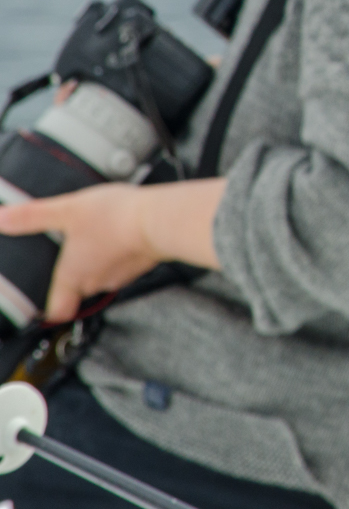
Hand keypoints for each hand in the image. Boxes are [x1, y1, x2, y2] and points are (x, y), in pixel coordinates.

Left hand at [0, 184, 156, 321]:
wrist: (160, 220)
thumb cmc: (115, 218)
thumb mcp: (67, 210)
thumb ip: (32, 216)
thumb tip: (0, 219)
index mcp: (73, 276)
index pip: (58, 310)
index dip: (50, 310)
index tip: (45, 306)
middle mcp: (97, 281)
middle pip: (80, 289)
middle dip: (76, 274)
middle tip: (72, 254)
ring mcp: (123, 275)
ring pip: (105, 275)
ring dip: (101, 261)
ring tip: (99, 239)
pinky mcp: (143, 264)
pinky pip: (126, 264)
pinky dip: (122, 253)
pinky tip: (121, 235)